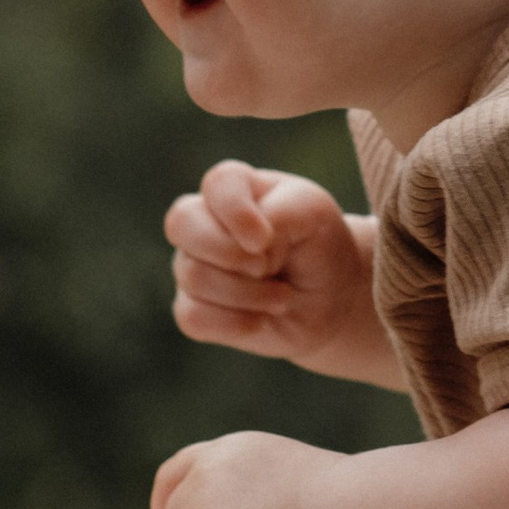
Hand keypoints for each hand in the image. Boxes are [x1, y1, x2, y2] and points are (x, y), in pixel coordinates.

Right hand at [164, 164, 395, 384]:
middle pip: (181, 223)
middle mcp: (202, 221)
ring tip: (283, 296)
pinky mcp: (192, 307)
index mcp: (233, 186)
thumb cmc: (317, 245)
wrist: (328, 300)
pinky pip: (193, 317)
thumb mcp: (313, 215)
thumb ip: (279, 214)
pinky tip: (261, 320)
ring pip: (194, 276)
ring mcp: (191, 264)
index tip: (265, 239)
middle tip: (266, 267)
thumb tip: (247, 245)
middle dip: (229, 252)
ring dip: (249, 294)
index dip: (237, 212)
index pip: (218, 184)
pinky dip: (235, 324)